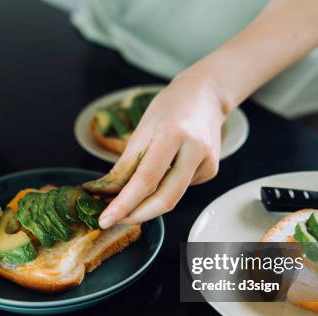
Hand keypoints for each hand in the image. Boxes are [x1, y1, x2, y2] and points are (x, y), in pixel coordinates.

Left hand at [98, 70, 226, 228]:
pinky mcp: (212, 170)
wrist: (205, 94)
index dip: (124, 204)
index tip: (106, 219)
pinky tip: (167, 170)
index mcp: (173, 134)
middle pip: (165, 199)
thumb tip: (110, 194)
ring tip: (132, 199)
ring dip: (149, 204)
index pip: (145, 180)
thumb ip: (127, 163)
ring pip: (173, 197)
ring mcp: (207, 162)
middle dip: (137, 215)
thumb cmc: (170, 108)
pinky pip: (182, 188)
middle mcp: (195, 150)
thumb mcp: (142, 129)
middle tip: (116, 219)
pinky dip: (166, 187)